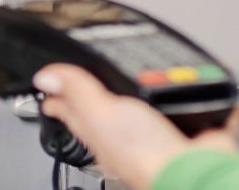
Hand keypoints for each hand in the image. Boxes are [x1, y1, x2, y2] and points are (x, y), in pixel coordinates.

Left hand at [35, 64, 238, 188]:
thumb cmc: (147, 157)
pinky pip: (169, 101)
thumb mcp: (104, 115)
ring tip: (123, 72)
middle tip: (81, 71)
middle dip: (93, 86)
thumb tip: (45, 76)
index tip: (49, 82)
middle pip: (102, 105)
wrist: (193, 167)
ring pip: (136, 101)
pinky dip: (169, 89)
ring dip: (134, 84)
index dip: (58, 95)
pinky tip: (168, 80)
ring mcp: (151, 128)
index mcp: (100, 131)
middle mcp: (124, 131)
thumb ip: (78, 93)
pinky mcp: (178, 121)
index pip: (71, 110)